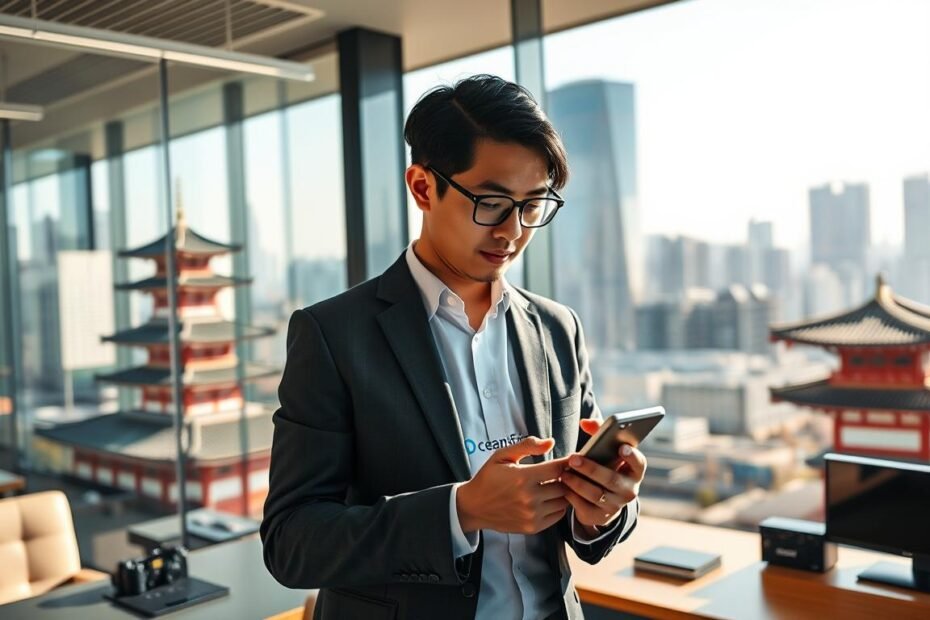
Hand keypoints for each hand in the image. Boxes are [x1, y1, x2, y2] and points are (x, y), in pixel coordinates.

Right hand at [456, 436, 570, 534]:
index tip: (570, 459)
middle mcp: (529, 498)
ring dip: (564, 492)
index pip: (557, 469)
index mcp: (522, 477)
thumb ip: (527, 446)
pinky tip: (550, 498)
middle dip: (567, 477)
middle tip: (565, 472)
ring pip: (563, 501)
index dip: (567, 463)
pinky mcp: (533, 527)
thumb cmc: (489, 478)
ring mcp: (532, 515)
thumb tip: (551, 442)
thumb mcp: (502, 456)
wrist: (474, 506)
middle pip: (564, 486)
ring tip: (557, 484)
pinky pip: (558, 515)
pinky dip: (558, 506)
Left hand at [562, 418, 646, 535]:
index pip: (639, 463)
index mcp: (634, 472)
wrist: (602, 501)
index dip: (631, 456)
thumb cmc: (604, 467)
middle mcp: (629, 490)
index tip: (621, 447)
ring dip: (577, 483)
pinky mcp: (600, 517)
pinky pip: (584, 507)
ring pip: (596, 494)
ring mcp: (616, 506)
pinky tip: (563, 487)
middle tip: (573, 459)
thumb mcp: (606, 452)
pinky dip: (572, 496)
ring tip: (564, 473)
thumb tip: (584, 422)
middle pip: (611, 479)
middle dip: (591, 468)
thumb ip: (598, 432)